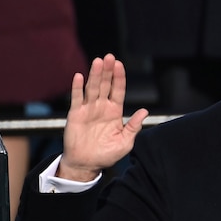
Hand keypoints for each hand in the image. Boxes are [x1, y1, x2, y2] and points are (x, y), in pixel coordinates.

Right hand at [58, 54, 148, 180]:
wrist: (87, 164)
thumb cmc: (107, 154)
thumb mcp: (125, 142)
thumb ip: (134, 126)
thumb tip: (145, 111)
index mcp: (115, 111)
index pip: (118, 90)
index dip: (119, 77)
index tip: (120, 64)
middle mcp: (102, 107)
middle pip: (105, 85)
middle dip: (108, 71)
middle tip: (109, 57)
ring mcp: (88, 109)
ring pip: (92, 88)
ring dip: (94, 75)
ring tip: (98, 61)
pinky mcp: (75, 114)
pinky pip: (77, 99)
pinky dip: (77, 88)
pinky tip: (79, 76)